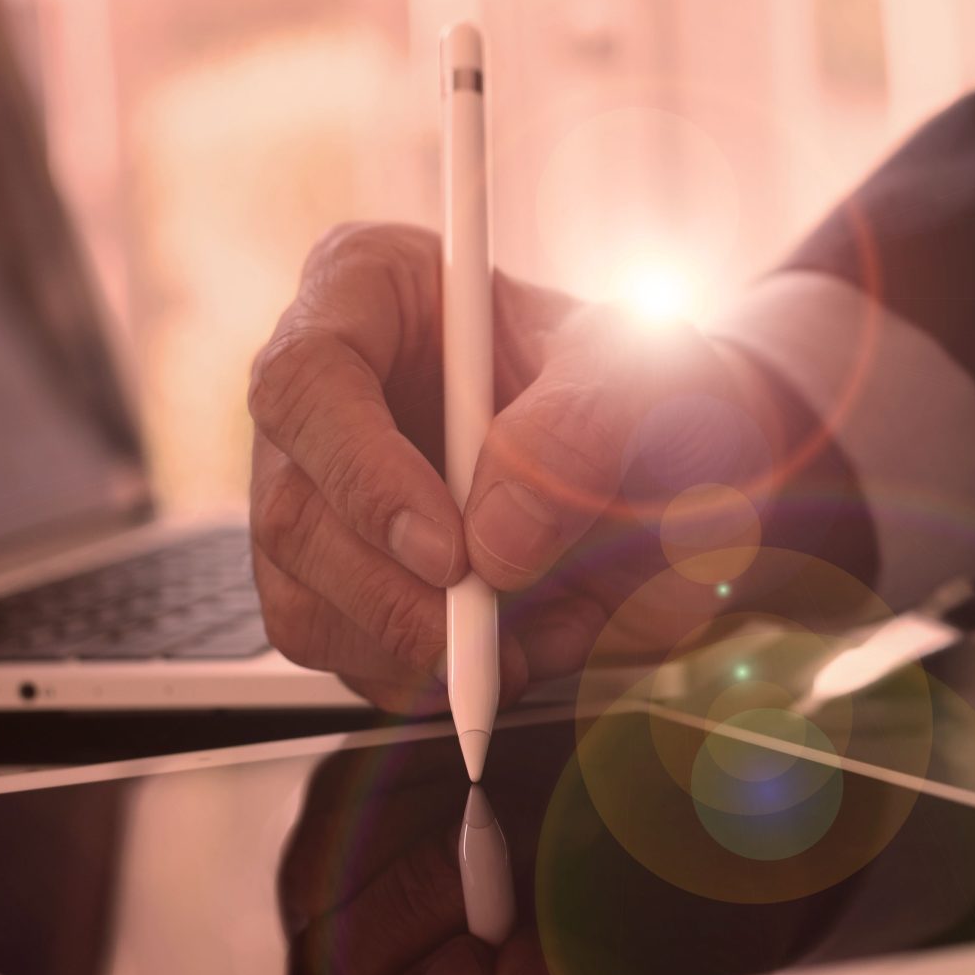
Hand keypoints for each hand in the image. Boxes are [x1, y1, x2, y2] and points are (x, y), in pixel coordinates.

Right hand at [249, 223, 837, 712]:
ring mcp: (324, 498)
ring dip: (419, 650)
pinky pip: (348, 660)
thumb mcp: (649, 374)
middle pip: (291, 513)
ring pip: (303, 604)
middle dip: (393, 596)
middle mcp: (326, 398)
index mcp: (373, 292)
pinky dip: (434, 682)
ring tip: (537, 634)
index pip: (307, 378)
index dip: (362, 474)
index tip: (449, 550)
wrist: (684, 468)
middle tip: (489, 631)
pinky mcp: (344, 585)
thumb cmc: (653, 391)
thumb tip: (494, 540)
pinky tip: (521, 650)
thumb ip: (582, 431)